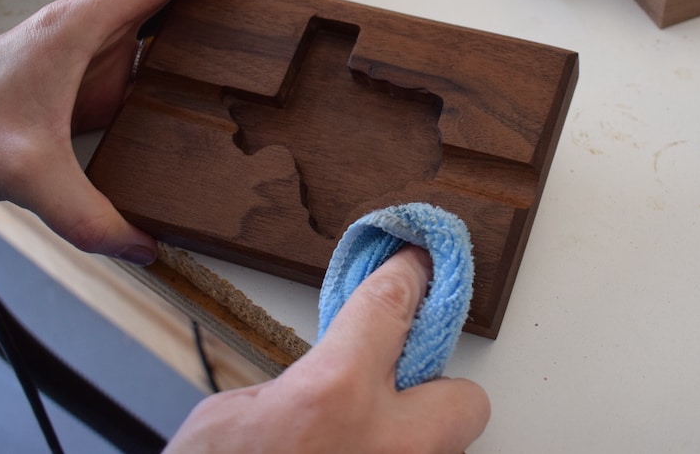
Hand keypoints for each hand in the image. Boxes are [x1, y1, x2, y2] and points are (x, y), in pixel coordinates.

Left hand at [0, 0, 266, 263]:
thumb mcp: (28, 175)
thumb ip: (85, 215)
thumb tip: (144, 245)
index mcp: (82, 26)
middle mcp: (90, 26)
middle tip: (266, 8)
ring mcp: (90, 47)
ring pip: (159, 9)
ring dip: (203, 13)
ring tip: (249, 36)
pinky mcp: (90, 72)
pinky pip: (146, 42)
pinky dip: (182, 46)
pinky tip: (202, 75)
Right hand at [165, 246, 489, 452]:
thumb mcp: (233, 418)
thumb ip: (296, 385)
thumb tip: (327, 377)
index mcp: (334, 395)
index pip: (393, 308)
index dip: (409, 277)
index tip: (419, 264)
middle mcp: (387, 444)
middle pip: (466, 398)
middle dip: (437, 394)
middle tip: (395, 395)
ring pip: (443, 453)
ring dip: (410, 443)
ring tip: (360, 446)